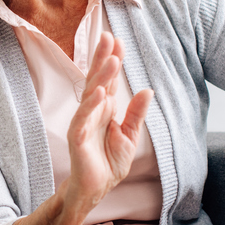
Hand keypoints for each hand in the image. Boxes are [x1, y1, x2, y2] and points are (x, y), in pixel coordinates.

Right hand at [10, 33, 153, 224]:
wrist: (97, 187)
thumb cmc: (109, 162)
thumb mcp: (130, 135)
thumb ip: (136, 113)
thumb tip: (147, 90)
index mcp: (104, 108)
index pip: (108, 79)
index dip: (111, 60)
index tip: (118, 40)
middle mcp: (92, 111)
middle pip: (96, 80)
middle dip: (102, 59)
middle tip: (109, 38)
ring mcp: (83, 123)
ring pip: (91, 95)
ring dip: (100, 77)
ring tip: (111, 60)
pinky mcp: (77, 139)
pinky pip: (83, 119)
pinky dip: (90, 106)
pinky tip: (99, 93)